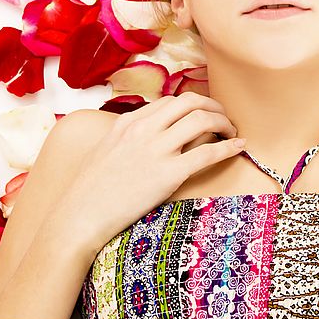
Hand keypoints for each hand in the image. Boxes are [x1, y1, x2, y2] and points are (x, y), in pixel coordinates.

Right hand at [63, 91, 244, 248]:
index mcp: (128, 123)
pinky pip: (208, 152)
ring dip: (225, 123)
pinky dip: (229, 147)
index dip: (194, 104)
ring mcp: (157, 150)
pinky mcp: (169, 174)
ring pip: (203, 120)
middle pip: (190, 101)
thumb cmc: (89, 192)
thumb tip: (146, 135)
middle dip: (214, 106)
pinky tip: (239, 147)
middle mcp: (144, 130)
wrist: (79, 217)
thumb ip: (126, 137)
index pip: (170, 101)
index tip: (205, 113)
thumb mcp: (104, 151)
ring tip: (233, 132)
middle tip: (225, 118)